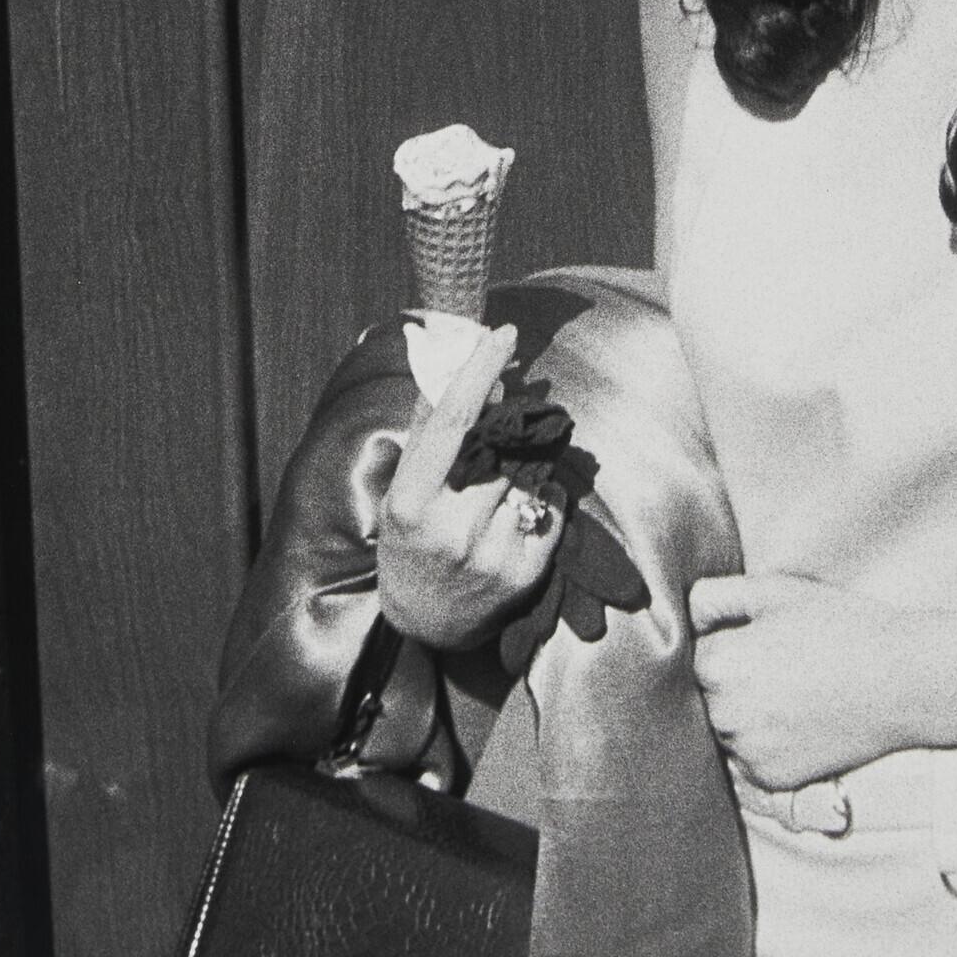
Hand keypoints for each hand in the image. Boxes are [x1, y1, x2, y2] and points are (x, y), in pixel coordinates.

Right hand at [374, 323, 560, 649]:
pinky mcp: (526, 572)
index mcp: (413, 502)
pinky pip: (551, 505)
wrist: (425, 622)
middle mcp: (452, 528)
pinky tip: (517, 512)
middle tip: (507, 419)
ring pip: (528, 473)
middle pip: (500, 445)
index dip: (479, 372)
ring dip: (523, 463)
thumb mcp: (405, 486)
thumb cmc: (412, 540)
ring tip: (498, 485)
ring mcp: (492, 553)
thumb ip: (431, 427)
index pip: (453, 422)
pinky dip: (541, 497)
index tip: (504, 334)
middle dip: (508, 424)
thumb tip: (461, 363)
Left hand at [689, 574, 956, 791]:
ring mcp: (748, 751)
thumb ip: (715, 596)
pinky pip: (748, 758)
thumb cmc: (839, 627)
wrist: (900, 681)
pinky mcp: (770, 778)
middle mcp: (725, 714)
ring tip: (789, 691)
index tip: (756, 638)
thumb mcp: (775, 591)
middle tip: (777, 664)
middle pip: (703, 695)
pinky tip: (798, 719)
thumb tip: (684, 615)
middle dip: (728, 679)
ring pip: (724, 728)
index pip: (693, 655)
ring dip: (741, 713)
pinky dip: (764, 742)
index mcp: (719, 665)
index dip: (723, 642)